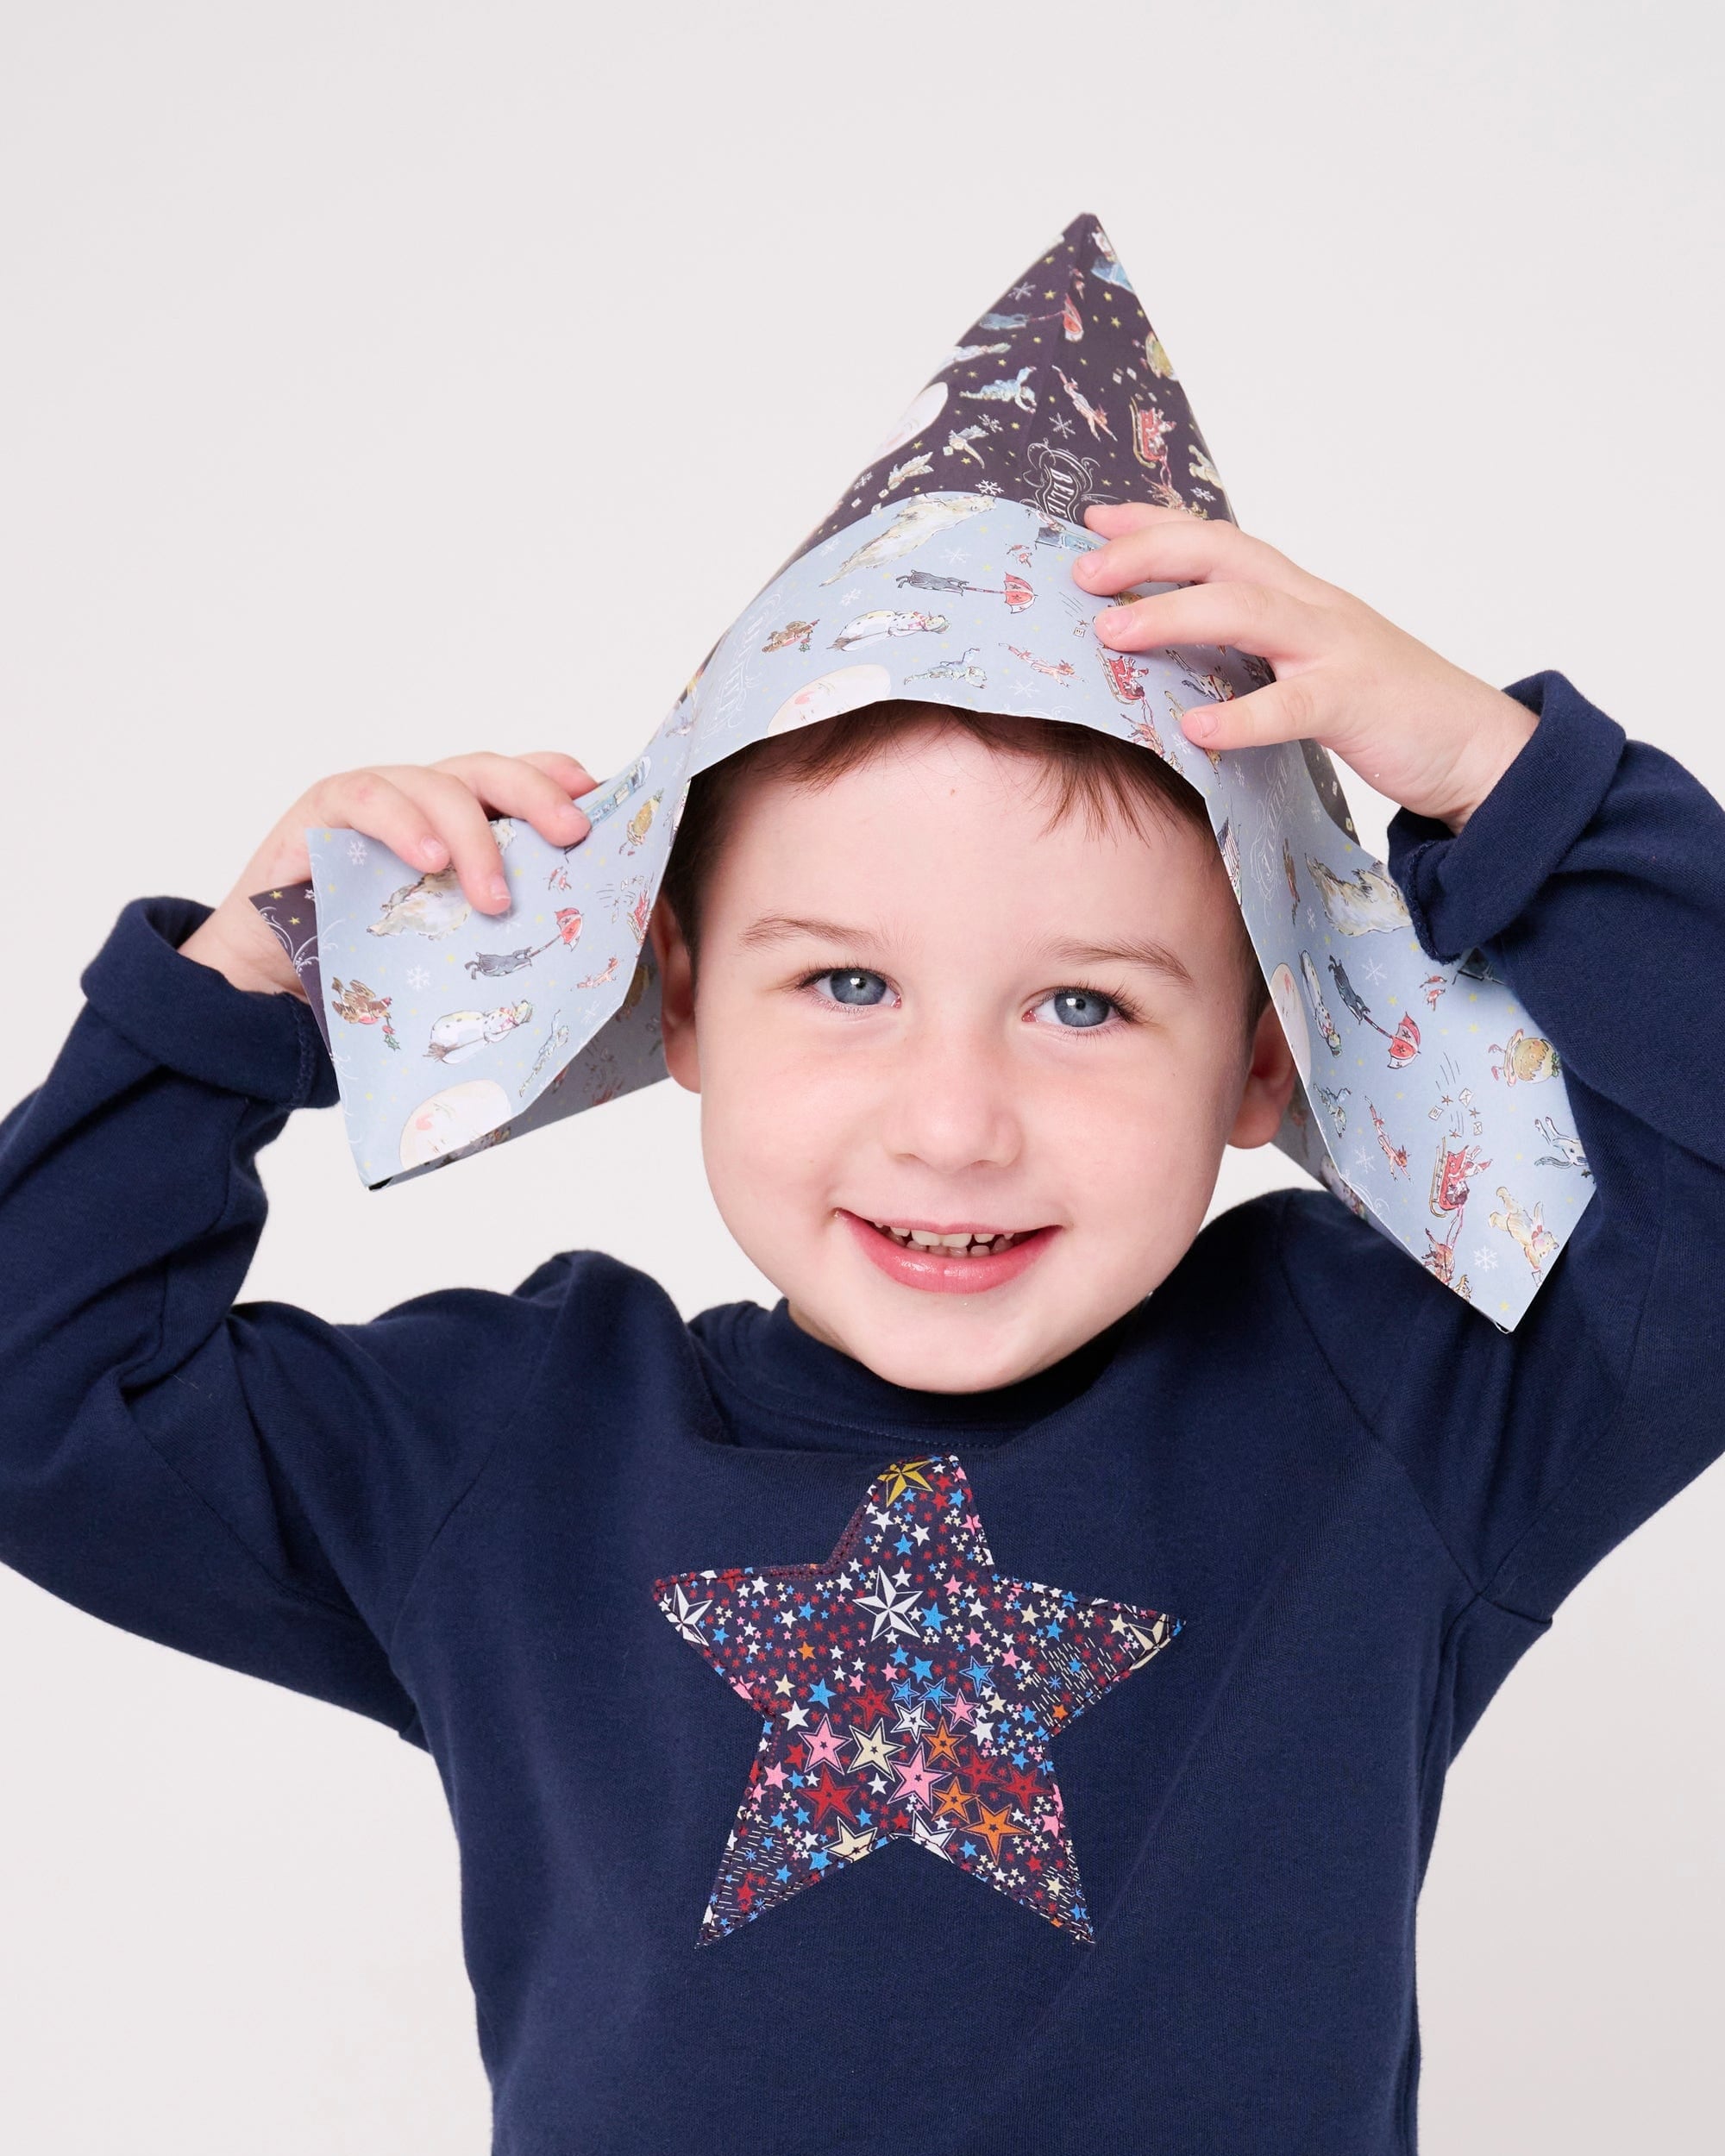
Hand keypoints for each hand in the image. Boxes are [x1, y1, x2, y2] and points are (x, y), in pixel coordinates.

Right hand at [178, 750, 596, 997]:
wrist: (268, 985)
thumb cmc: (366, 965)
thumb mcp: (447, 947)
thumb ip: (495, 932)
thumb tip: (582, 965)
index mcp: (462, 824)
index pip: (517, 784)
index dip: (558, 780)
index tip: (600, 798)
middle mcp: (422, 800)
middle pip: (487, 773)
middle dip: (536, 797)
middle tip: (570, 836)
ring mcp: (374, 798)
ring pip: (437, 786)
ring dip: (473, 838)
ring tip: (492, 895)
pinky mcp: (322, 810)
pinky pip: (367, 800)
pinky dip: (403, 826)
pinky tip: (427, 861)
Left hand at [1075, 503, 1537, 831]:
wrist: (1478, 745)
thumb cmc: (1386, 711)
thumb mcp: (1308, 667)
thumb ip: (1252, 655)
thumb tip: (1173, 665)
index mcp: (1300, 596)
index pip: (1218, 541)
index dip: (1155, 524)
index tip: (1092, 520)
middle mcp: (1314, 606)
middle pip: (1223, 556)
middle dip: (1147, 555)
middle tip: (1082, 572)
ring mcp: (1337, 649)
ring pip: (1247, 613)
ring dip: (1173, 616)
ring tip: (1113, 633)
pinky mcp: (1356, 702)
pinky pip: (1292, 706)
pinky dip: (1243, 716)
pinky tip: (1196, 729)